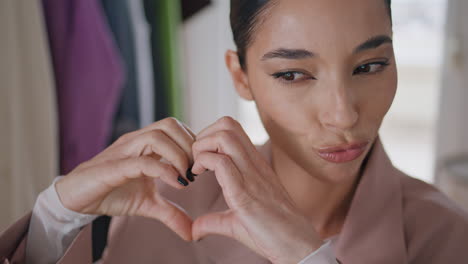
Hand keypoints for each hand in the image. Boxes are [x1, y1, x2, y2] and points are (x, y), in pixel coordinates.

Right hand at [55, 117, 195, 240]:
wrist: (76, 199)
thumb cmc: (112, 194)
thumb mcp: (148, 204)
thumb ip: (171, 213)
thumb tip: (193, 232)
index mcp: (146, 145)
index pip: (176, 127)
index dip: (193, 143)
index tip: (201, 166)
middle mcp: (136, 142)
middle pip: (170, 124)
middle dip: (189, 146)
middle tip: (195, 171)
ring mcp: (123, 152)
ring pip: (157, 136)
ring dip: (178, 156)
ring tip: (185, 178)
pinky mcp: (112, 168)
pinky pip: (141, 161)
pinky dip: (163, 170)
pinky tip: (175, 184)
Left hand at [190, 117, 323, 263]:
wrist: (297, 247)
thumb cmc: (272, 234)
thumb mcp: (236, 223)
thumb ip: (214, 221)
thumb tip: (194, 230)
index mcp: (254, 165)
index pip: (231, 129)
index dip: (208, 136)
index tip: (199, 159)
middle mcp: (254, 164)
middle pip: (227, 124)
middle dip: (203, 135)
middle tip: (195, 159)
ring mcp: (251, 176)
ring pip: (224, 137)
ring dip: (202, 147)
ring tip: (197, 168)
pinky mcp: (245, 193)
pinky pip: (222, 163)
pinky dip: (203, 163)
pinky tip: (197, 178)